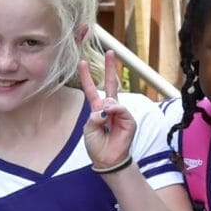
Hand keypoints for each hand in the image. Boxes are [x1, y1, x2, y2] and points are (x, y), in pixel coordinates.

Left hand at [79, 53, 133, 171]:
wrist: (106, 159)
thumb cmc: (96, 145)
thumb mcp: (88, 129)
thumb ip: (94, 116)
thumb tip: (107, 108)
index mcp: (98, 109)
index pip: (92, 89)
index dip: (87, 77)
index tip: (81, 62)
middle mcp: (110, 108)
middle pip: (111, 84)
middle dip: (111, 68)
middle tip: (110, 52)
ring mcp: (121, 113)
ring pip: (113, 100)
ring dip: (107, 108)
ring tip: (103, 120)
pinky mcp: (129, 120)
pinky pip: (121, 109)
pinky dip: (114, 112)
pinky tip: (110, 117)